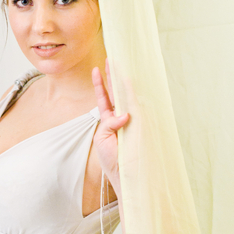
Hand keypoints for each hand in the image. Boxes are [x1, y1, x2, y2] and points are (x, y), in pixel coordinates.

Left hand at [91, 58, 129, 181]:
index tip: (95, 69)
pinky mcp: (138, 124)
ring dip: (120, 79)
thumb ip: (108, 124)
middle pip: (115, 92)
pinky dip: (130, 93)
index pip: (104, 98)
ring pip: (124, 95)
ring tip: (117, 63)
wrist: (124, 174)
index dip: (99, 84)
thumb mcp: (102, 139)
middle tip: (110, 58)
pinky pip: (134, 105)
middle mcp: (120, 117)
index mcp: (109, 120)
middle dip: (111, 75)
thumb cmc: (112, 160)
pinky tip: (127, 81)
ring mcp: (130, 119)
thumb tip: (125, 114)